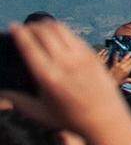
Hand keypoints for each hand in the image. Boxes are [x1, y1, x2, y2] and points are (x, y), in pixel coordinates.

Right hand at [2, 21, 130, 139]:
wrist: (105, 118)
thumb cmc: (69, 119)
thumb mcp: (37, 112)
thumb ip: (15, 100)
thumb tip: (0, 91)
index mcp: (47, 77)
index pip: (30, 46)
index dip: (19, 32)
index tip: (13, 26)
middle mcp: (64, 63)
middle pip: (44, 32)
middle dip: (32, 26)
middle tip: (25, 28)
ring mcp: (81, 56)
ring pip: (60, 29)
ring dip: (46, 25)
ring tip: (38, 29)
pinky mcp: (93, 54)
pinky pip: (74, 35)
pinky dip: (61, 31)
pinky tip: (56, 35)